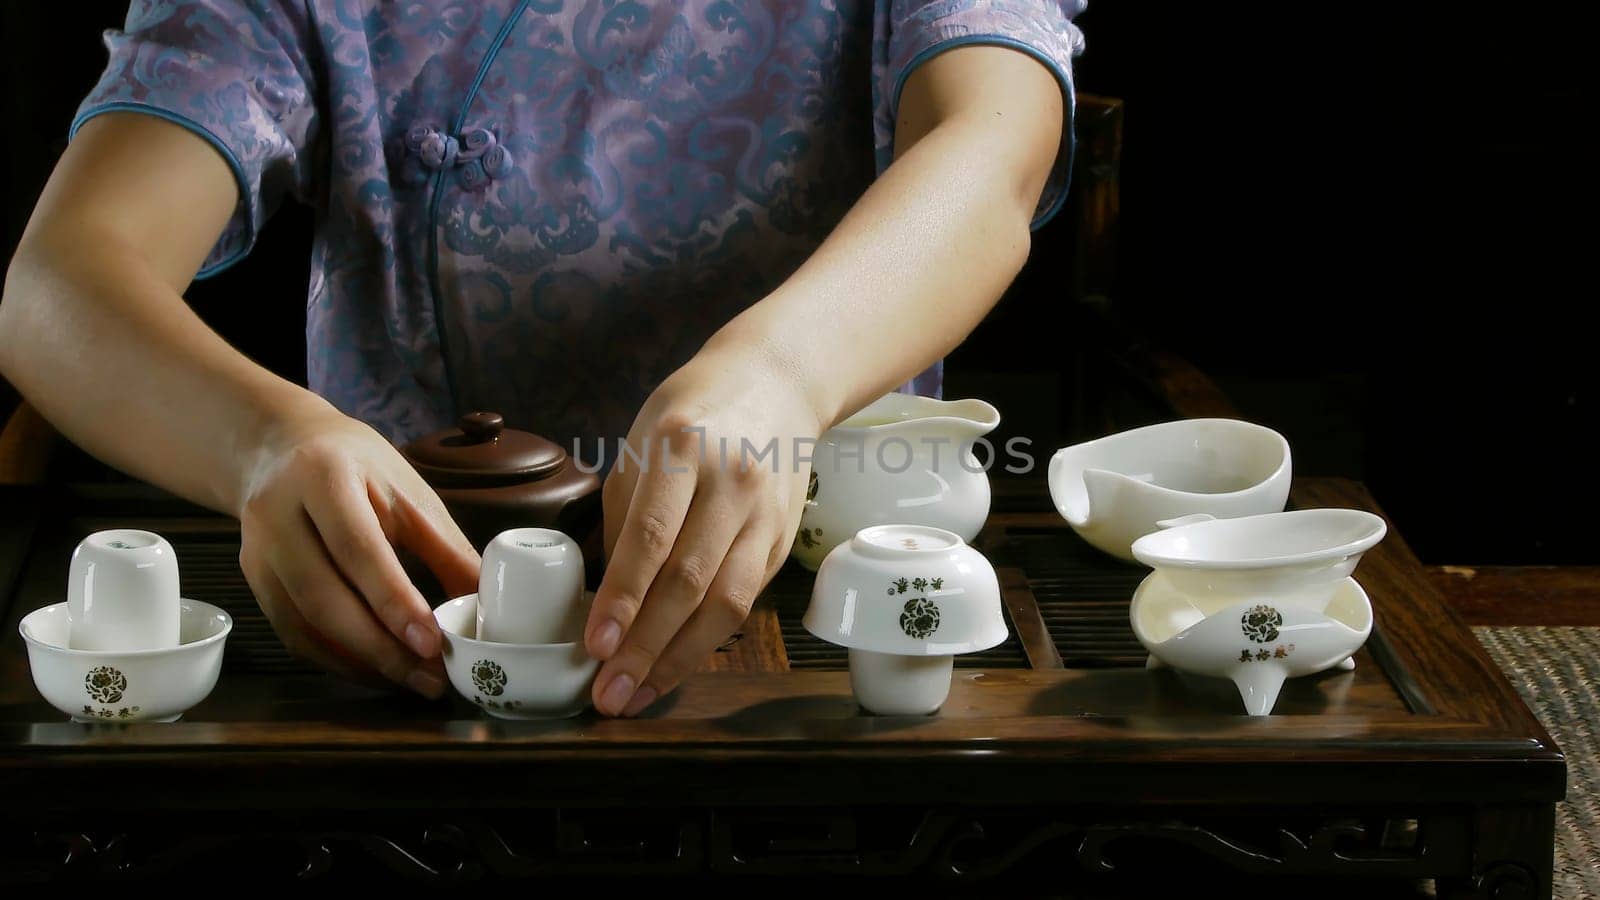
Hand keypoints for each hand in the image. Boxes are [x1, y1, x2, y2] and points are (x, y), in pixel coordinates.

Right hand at [237, 403, 479, 696]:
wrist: (282, 447)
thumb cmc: (357, 467)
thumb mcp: (407, 491)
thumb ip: (446, 547)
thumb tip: (485, 604)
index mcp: (323, 477)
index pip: (357, 549)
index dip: (394, 601)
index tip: (431, 643)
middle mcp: (277, 515)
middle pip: (323, 597)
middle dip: (380, 648)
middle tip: (430, 677)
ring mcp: (257, 552)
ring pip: (304, 624)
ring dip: (360, 663)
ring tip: (412, 680)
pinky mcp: (254, 581)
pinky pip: (292, 634)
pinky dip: (335, 661)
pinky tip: (375, 671)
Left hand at [586, 345, 818, 715]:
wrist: (777, 383)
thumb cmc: (693, 413)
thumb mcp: (641, 446)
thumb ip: (624, 522)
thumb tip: (604, 602)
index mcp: (683, 449)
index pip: (652, 537)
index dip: (623, 597)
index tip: (594, 645)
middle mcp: (732, 482)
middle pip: (690, 581)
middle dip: (645, 647)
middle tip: (608, 693)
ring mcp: (766, 514)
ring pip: (726, 604)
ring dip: (678, 659)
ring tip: (637, 695)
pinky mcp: (784, 540)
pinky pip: (745, 601)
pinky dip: (707, 640)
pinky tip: (673, 664)